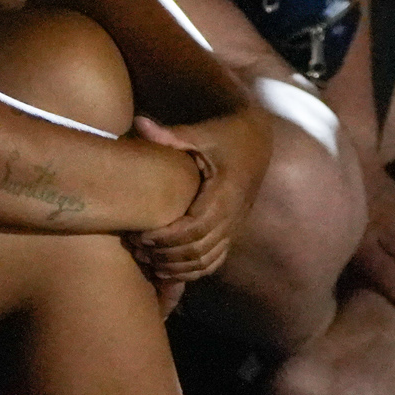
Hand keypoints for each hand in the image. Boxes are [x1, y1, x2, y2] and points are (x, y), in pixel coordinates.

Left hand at [124, 114, 256, 288]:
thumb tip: (138, 123)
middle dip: (165, 254)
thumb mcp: (201, 133)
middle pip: (197, 249)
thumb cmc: (227, 136)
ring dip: (176, 266)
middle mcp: (232, 216)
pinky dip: (193, 270)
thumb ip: (170, 136)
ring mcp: (234, 226)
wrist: (258, 142)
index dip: (166, 237)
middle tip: (136, 248)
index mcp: (225, 195)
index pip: (194, 229)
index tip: (140, 235)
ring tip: (148, 260)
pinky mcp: (233, 231)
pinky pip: (215, 260)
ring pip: (206, 260)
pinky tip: (170, 268)